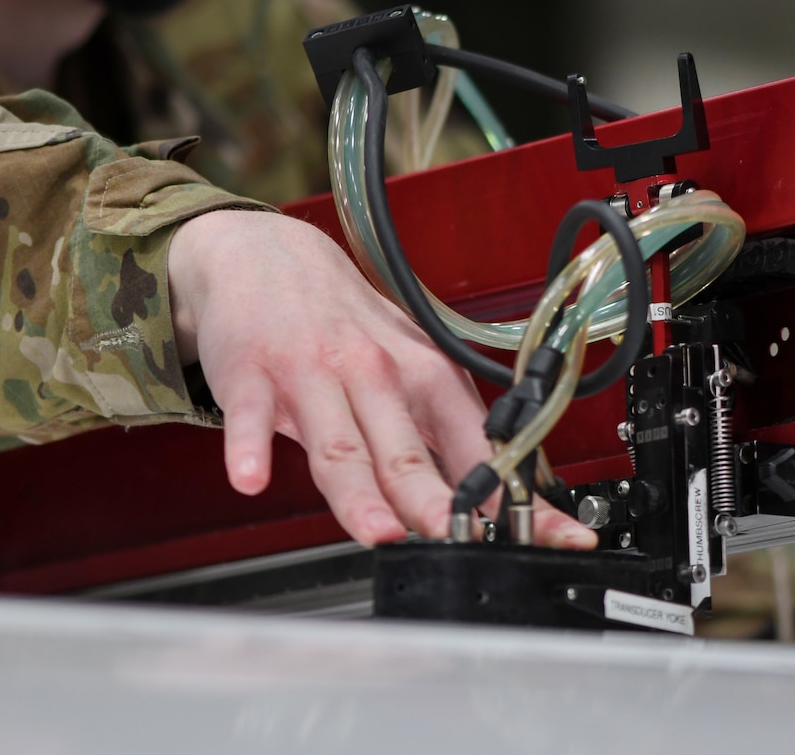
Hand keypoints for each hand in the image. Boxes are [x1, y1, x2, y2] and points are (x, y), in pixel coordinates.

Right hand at [168, 208, 595, 550]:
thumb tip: (495, 502)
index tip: (545, 535)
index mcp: (424, 375)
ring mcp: (312, 372)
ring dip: (358, 491)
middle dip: (432, 500)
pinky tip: (252, 479)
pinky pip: (249, 416)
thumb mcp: (408, 364)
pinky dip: (250, 448)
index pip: (476, 445)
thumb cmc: (343, 323)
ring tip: (375, 530)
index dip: (510, 496)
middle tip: (452, 539)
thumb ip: (442, 434)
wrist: (266, 255)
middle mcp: (374, 372)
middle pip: (406, 452)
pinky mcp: (252, 371)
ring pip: (339, 443)